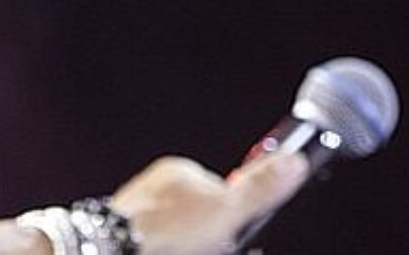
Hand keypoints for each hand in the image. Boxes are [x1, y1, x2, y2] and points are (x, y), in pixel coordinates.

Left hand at [107, 150, 309, 253]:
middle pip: (199, 218)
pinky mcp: (126, 236)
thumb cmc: (164, 230)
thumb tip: (294, 162)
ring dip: (191, 245)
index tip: (235, 234)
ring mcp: (137, 213)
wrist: (113, 250)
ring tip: (191, 251)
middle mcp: (155, 189)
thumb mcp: (226, 210)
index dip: (232, 220)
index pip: (219, 193)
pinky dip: (171, 248)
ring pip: (178, 234)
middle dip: (211, 238)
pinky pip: (161, 242)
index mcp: (179, 172)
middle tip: (211, 247)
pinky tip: (173, 251)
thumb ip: (259, 188)